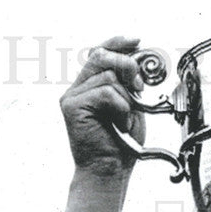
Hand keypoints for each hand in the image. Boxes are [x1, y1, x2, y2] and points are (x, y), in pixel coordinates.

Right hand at [60, 36, 145, 171]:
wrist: (109, 170)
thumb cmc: (120, 143)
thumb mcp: (131, 106)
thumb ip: (129, 84)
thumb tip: (139, 60)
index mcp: (90, 87)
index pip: (99, 53)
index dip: (117, 43)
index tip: (136, 40)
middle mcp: (77, 89)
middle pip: (101, 56)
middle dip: (127, 66)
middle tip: (139, 87)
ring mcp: (72, 97)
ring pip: (107, 76)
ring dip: (126, 98)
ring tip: (124, 119)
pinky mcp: (71, 106)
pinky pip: (105, 92)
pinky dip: (120, 107)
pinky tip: (119, 123)